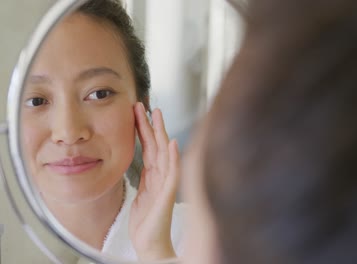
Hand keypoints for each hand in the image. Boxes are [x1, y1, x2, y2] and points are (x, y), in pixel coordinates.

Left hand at [129, 102, 179, 260]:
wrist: (149, 243)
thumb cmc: (146, 223)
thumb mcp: (141, 196)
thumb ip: (145, 179)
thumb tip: (145, 163)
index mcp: (153, 176)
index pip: (149, 147)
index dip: (144, 130)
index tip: (137, 112)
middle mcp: (161, 176)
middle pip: (157, 145)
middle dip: (151, 125)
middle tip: (145, 105)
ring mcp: (166, 184)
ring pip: (165, 153)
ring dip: (161, 133)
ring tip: (157, 115)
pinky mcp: (168, 195)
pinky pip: (172, 173)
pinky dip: (174, 158)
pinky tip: (173, 144)